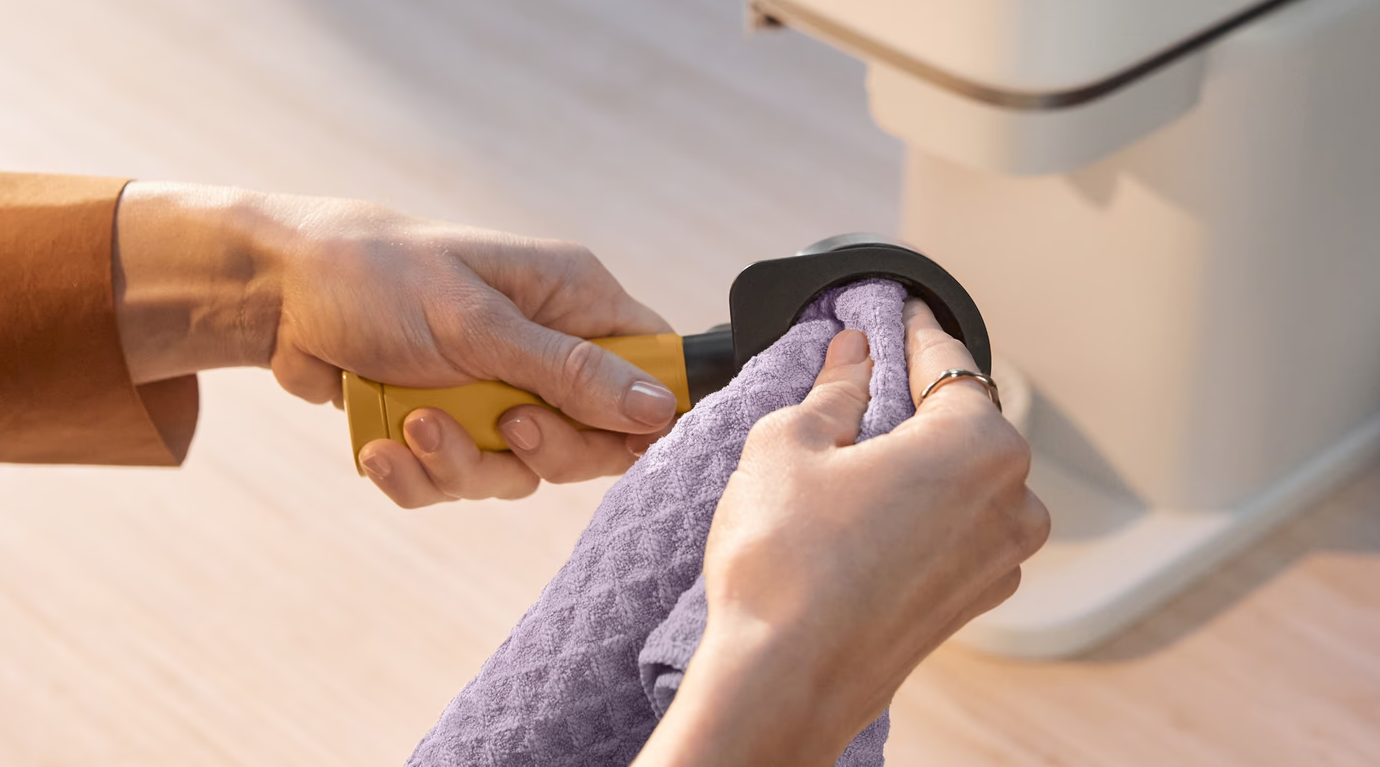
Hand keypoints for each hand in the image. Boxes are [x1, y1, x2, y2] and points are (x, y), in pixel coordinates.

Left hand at [113, 182, 677, 504]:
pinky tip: (382, 448)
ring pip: (520, 471)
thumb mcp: (478, 323)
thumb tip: (657, 407)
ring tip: (416, 426)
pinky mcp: (451, 427)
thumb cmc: (378, 276)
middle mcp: (545, 349)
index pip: (650, 366)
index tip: (612, 440)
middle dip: (542, 448)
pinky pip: (459, 481)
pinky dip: (418, 475)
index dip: (642, 414)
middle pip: (593, 439)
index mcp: (572, 300)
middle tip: (505, 425)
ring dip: (463, 463)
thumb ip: (568, 371)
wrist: (278, 295)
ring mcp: (498, 393)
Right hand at [633, 300, 1048, 766]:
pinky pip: (953, 529)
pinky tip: (859, 513)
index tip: (892, 312)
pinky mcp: (971, 601)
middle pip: (963, 420)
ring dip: (914, 457)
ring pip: (960, 478)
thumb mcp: (789, 443)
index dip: (910, 330)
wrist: (782, 682)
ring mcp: (998, 558)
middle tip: (856, 382)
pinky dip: (918, 508)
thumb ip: (834, 388)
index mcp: (979, 445)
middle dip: (911, 398)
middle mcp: (1010, 501)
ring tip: (846, 457)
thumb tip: (853, 357)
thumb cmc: (786, 565)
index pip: (947, 360)